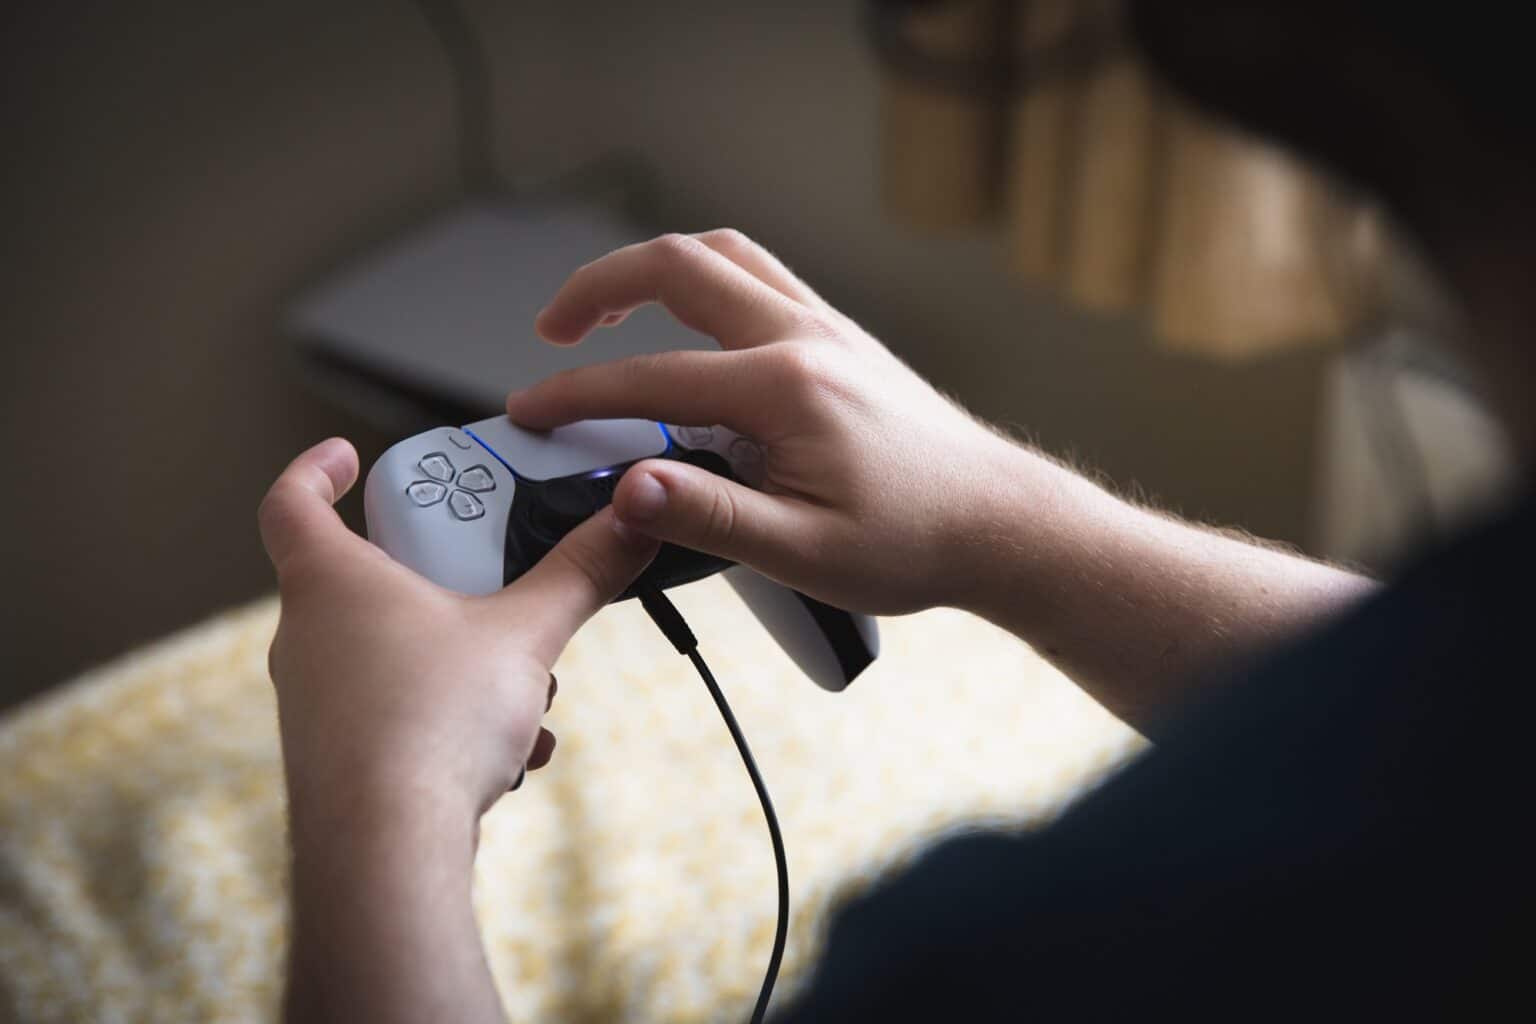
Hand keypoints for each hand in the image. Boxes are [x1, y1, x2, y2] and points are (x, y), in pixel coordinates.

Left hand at [257, 437, 658, 825]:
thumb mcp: (525, 633)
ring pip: (392, 652)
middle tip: (486, 571)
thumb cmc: (429, 727)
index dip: (315, 469)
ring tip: (522, 680)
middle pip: (361, 577)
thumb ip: (581, 572)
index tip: (347, 456)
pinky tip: (512, 747)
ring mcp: (318, 703)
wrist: (389, 849)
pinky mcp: (341, 758)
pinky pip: (401, 712)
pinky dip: (453, 715)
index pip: (292, 502)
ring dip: (460, 655)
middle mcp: (308, 639)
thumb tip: (629, 521)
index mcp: (331, 584)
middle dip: (436, 575)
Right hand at [506, 230, 1020, 615]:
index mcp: (786, 386)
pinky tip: (687, 328)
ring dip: (652, 270)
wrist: (998, 522)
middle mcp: (805, 336)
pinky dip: (702, 281)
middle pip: (678, 267)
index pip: (650, 378)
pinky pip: (758, 277)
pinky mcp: (839, 339)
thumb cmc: (914, 541)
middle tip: (552, 329)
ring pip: (721, 256)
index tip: (531, 412)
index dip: (576, 394)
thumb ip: (708, 516)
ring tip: (606, 313)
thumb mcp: (802, 551)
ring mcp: (826, 328)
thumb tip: (629, 490)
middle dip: (598, 288)